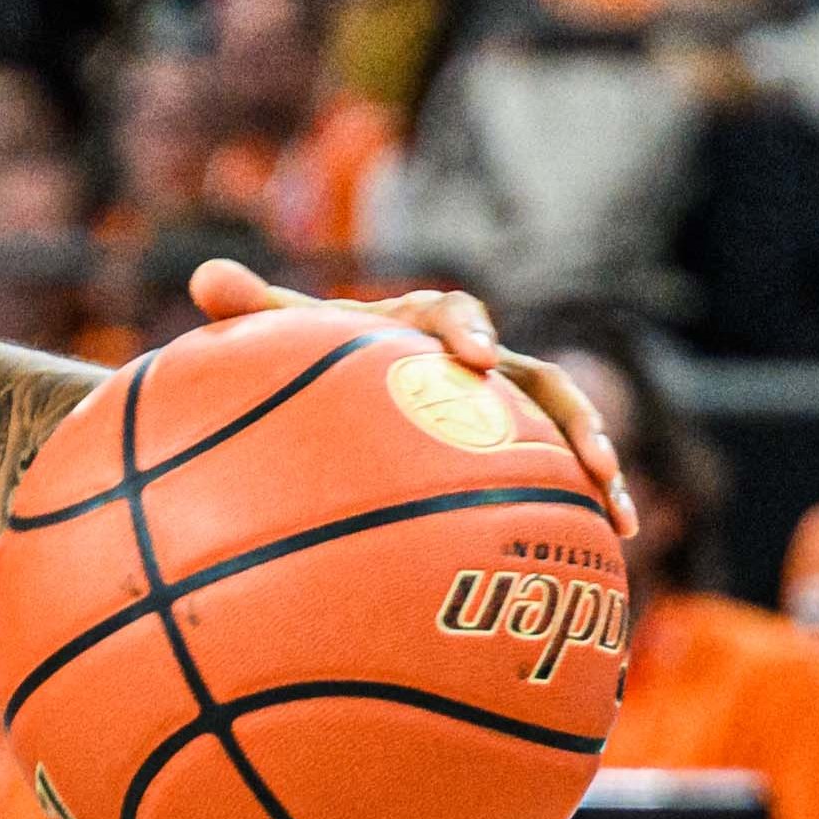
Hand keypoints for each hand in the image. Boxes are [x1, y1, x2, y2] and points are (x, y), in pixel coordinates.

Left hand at [190, 264, 624, 520]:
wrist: (352, 383)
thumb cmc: (322, 362)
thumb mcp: (288, 340)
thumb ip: (253, 312)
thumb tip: (203, 276)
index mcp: (425, 325)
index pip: (452, 314)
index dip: (467, 330)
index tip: (469, 357)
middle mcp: (480, 361)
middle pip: (537, 376)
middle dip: (567, 410)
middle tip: (584, 446)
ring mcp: (506, 407)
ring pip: (565, 424)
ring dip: (595, 456)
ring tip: (613, 503)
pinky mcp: (518, 447)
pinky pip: (561, 471)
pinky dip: (589, 500)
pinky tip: (615, 543)